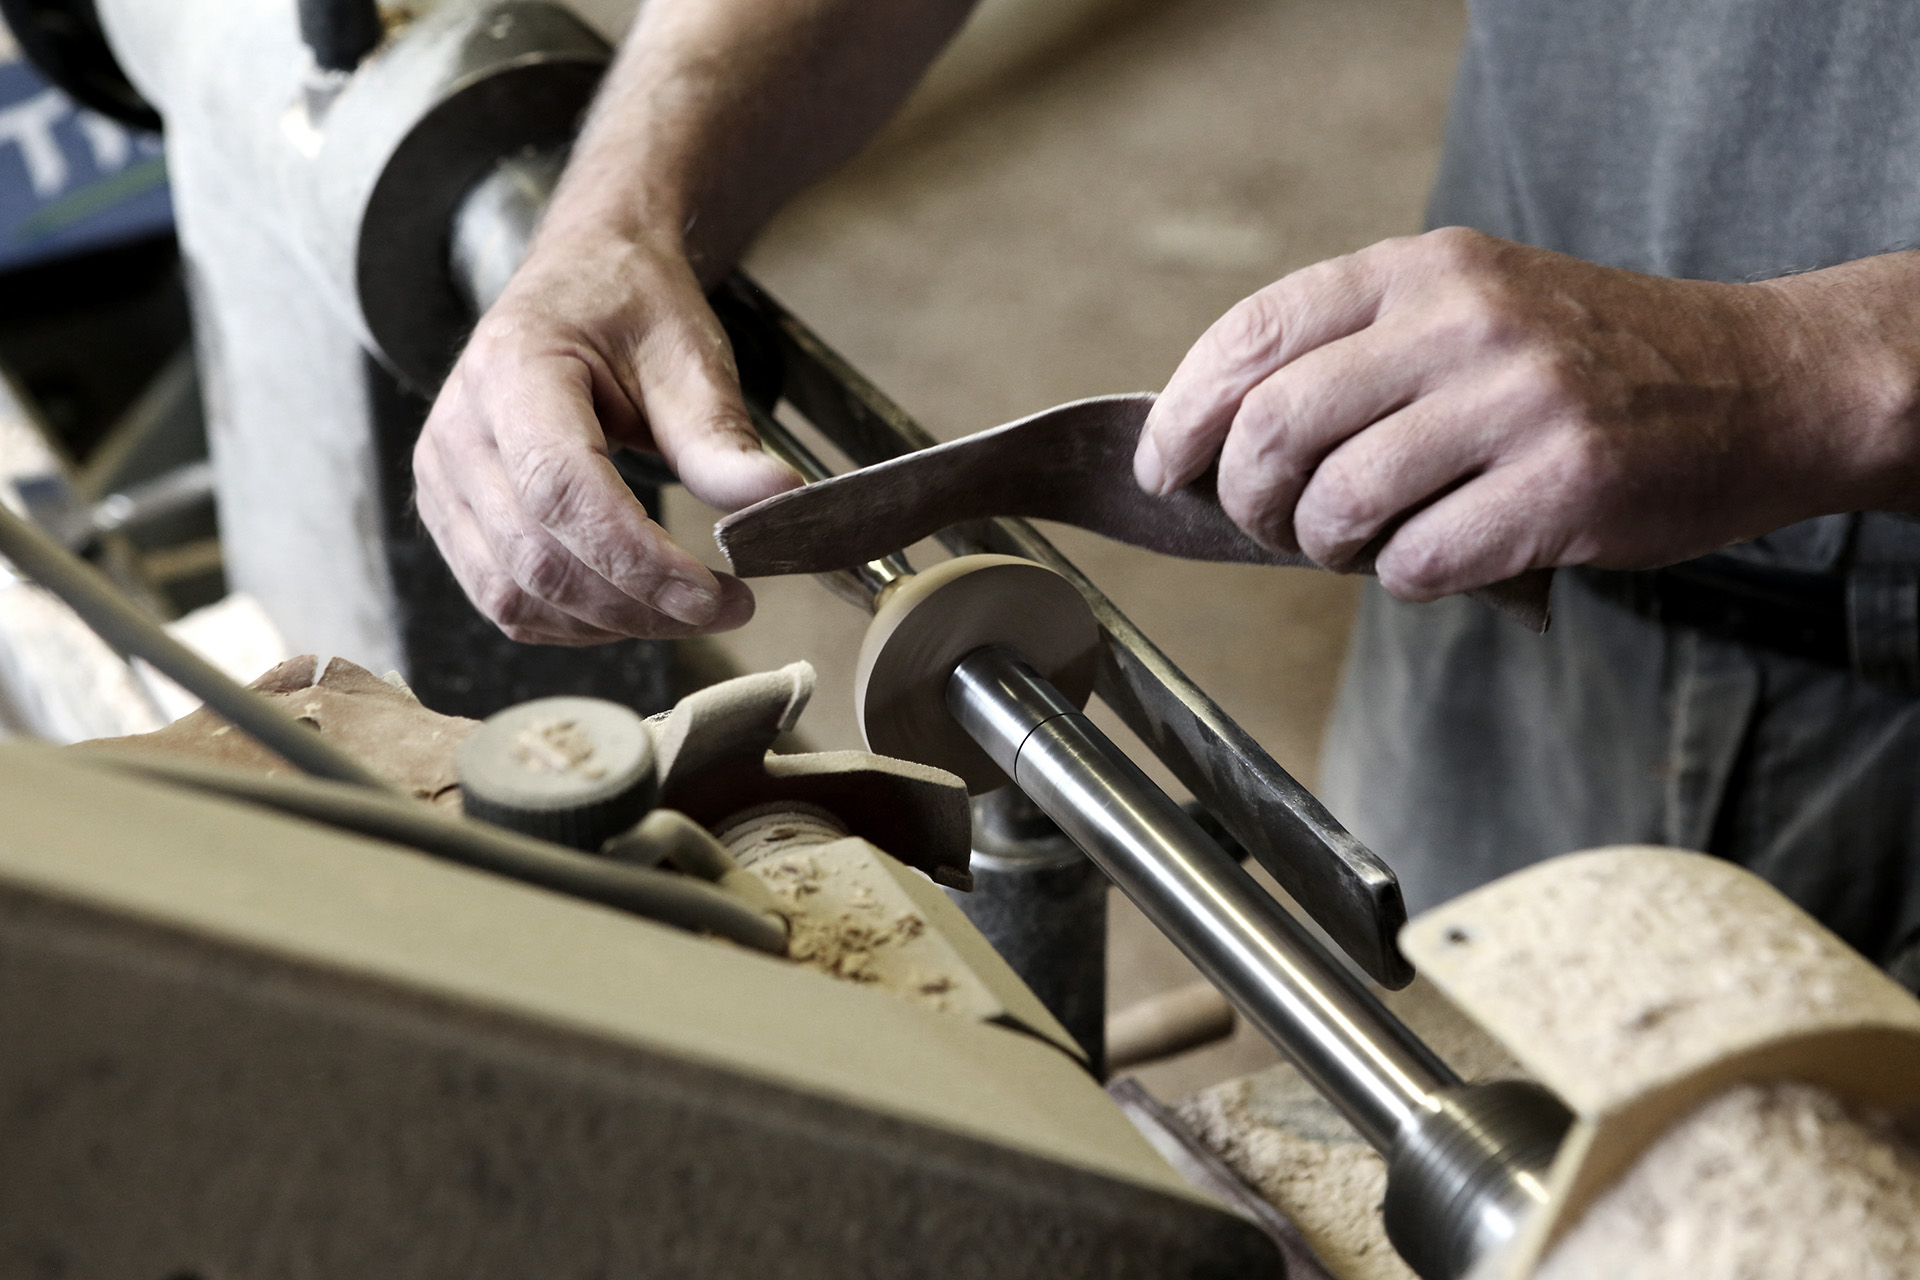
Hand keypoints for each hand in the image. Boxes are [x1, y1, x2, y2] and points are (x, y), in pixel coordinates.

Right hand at [415, 233, 801, 643]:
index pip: (562, 492)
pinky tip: (633, 606)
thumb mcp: (687, 354)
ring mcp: (442, 476)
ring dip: (610, 621)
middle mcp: (458, 428)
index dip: (639, 560)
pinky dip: (572, 621)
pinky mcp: (450, 514)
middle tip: (727, 607)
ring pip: (514, 593)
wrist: (581, 276)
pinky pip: (501, 598)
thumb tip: (777, 502)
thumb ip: (721, 437)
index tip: (715, 594)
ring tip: (686, 607)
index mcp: (512, 370)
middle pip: (538, 557)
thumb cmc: (628, 306)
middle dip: (639, 603)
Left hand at [1134, 227, 1913, 599]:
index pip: (1253, 335)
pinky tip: (1445, 558)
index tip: (1164, 467)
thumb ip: (1354, 353)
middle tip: (1274, 524)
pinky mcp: (1563, 486)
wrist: (1759, 385)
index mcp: (1421, 269)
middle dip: (1246, 499)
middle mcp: (1462, 321)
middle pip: (1273, 429)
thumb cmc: (1588, 365)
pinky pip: (1418, 564)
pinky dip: (1409, 580)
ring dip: (1327, 548)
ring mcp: (1516, 400)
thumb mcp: (1468, 310)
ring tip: (1367, 543)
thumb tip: (1211, 439)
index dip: (1185, 413)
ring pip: (1337, 505)